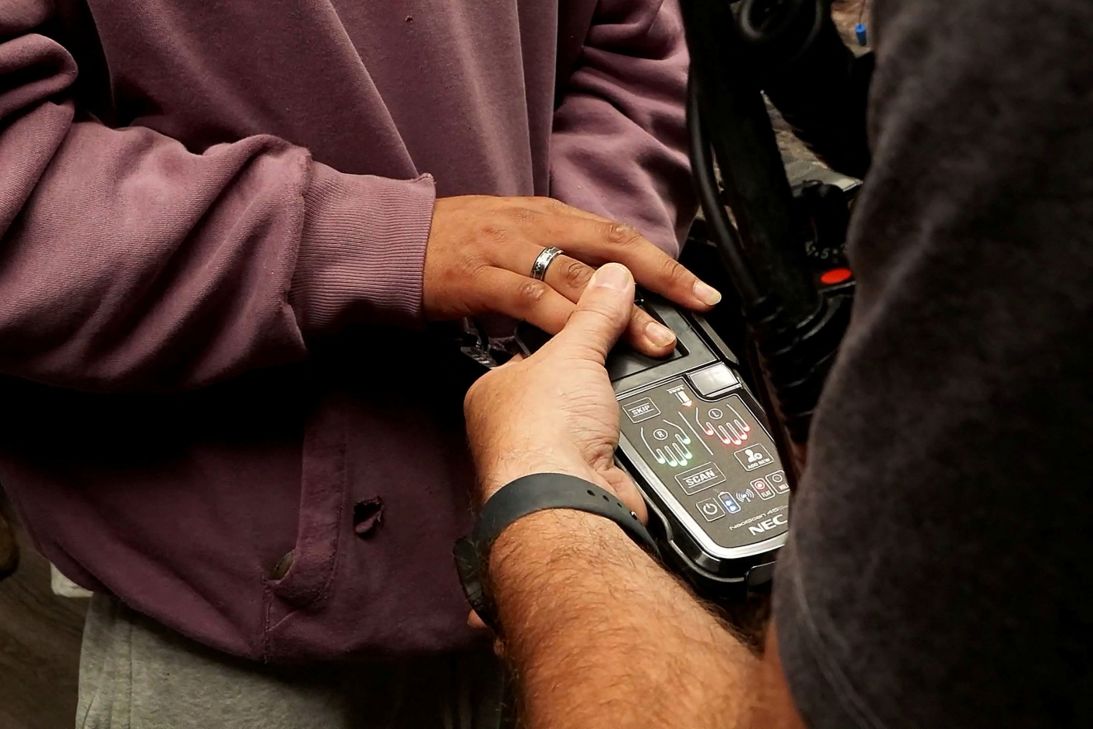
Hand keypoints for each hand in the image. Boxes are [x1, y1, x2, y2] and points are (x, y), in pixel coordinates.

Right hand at [423, 195, 720, 356]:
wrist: (393, 240)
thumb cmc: (454, 243)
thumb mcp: (516, 236)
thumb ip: (560, 256)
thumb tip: (605, 284)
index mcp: (548, 215)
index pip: (619, 238)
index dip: (663, 264)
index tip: (699, 290)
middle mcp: (536, 227)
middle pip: (611, 250)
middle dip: (661, 279)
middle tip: (698, 305)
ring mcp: (508, 251)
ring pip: (577, 279)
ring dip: (621, 312)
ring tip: (655, 339)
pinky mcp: (480, 278)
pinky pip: (530, 299)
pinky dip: (562, 321)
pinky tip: (587, 342)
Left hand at [463, 262, 645, 517]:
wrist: (564, 500)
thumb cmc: (541, 431)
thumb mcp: (574, 350)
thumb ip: (597, 312)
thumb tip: (614, 277)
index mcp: (493, 392)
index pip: (530, 352)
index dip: (565, 335)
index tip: (595, 323)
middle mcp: (510, 430)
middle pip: (561, 388)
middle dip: (591, 378)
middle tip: (620, 358)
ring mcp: (542, 461)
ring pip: (584, 423)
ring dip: (606, 413)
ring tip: (620, 400)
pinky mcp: (575, 483)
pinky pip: (605, 451)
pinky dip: (620, 443)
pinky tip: (624, 435)